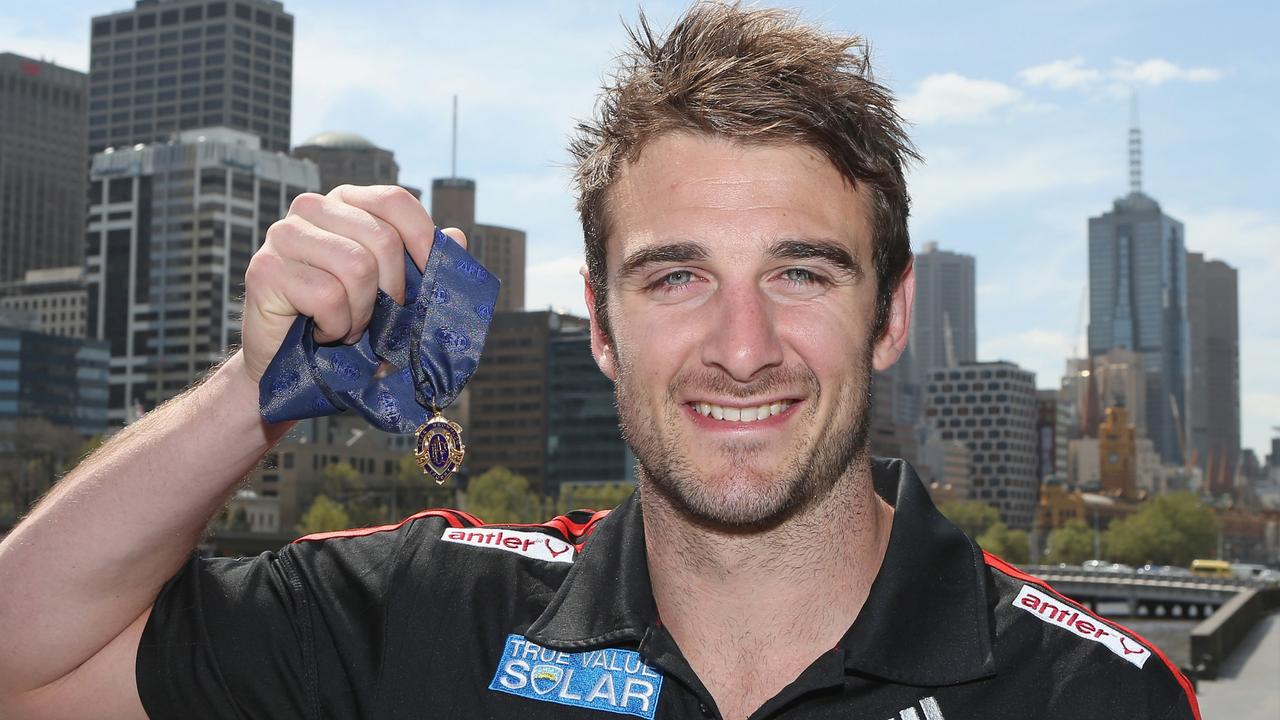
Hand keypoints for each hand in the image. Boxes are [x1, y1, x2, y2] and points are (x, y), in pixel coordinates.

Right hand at [240, 184, 466, 384]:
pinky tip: (321, 332)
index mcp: (345, 203)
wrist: (287, 364)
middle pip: (382, 239)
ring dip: (362, 313)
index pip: (394, 200)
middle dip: (392, 292)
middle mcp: (311, 208)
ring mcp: (283, 234)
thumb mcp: (392, 292)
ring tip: (347, 326)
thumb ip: (421, 264)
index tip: (431, 280)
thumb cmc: (345, 322)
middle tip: (376, 320)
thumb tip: (457, 237)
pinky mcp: (265, 268)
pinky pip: (327, 295)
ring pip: (357, 267)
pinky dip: (336, 325)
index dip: (423, 239)